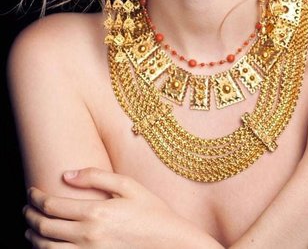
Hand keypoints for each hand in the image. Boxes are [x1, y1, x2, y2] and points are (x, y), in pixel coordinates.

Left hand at [23, 167, 207, 248]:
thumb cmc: (152, 211)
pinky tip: (48, 245)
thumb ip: (96, 176)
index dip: (37, 197)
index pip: (53, 205)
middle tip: (27, 208)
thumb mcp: (128, 185)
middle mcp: (88, 236)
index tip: (32, 191)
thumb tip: (66, 174)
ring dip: (33, 237)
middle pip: (45, 227)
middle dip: (30, 216)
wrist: (170, 243)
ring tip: (31, 228)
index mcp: (96, 212)